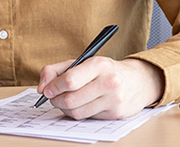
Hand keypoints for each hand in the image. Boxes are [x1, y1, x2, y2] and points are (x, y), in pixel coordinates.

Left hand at [37, 57, 164, 119]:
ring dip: (64, 108)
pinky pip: (87, 117)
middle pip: (71, 99)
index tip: (46, 90)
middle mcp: (109, 82)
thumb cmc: (104, 70)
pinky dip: (78, 112)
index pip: (69, 81)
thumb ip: (56, 70)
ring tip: (64, 100)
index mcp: (99, 65)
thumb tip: (42, 87)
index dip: (53, 87)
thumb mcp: (82, 62)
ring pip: (77, 112)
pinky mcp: (115, 114)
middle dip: (55, 100)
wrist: (137, 81)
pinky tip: (80, 104)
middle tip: (52, 97)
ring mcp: (114, 100)